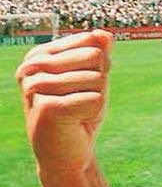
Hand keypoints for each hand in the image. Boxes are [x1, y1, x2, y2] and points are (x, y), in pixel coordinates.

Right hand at [15, 30, 113, 177]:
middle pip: (95, 57)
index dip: (99, 63)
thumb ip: (99, 52)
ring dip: (96, 97)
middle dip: (99, 80)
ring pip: (97, 78)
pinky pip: (95, 99)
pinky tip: (76, 122)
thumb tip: (104, 34)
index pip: (91, 41)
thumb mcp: (93, 77)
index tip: (83, 82)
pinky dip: (94, 112)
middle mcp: (32, 67)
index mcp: (39, 54)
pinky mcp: (48, 108)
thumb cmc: (79, 111)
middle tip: (81, 100)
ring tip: (77, 112)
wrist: (67, 152)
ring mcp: (36, 87)